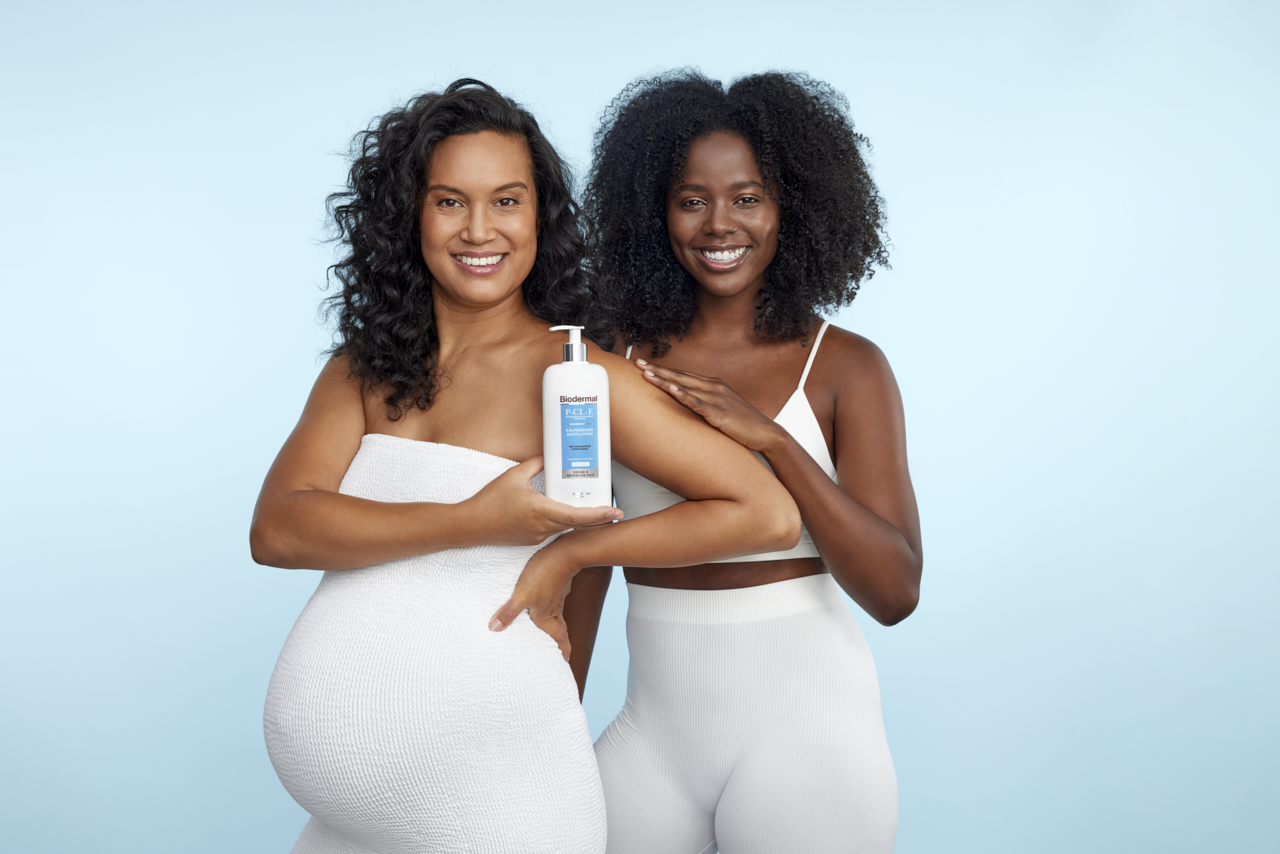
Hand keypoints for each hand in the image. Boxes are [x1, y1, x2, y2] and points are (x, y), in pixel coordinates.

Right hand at [459, 456, 620, 546]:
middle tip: (615, 512)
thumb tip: (548, 456)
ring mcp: (538, 536)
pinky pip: (555, 531)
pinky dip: (566, 523)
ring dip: (582, 521)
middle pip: (578, 525)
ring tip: (597, 511)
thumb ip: (535, 464)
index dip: (599, 515)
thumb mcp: (514, 475)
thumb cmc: (490, 501)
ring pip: (567, 528)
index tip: (614, 512)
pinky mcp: (532, 540)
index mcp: (541, 511)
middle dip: (598, 519)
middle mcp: (543, 527)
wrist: (471, 526)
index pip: (577, 516)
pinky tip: (569, 514)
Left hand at [488, 539, 578, 659]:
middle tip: (555, 655)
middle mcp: (554, 610)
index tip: (562, 665)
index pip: (560, 642)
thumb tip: (494, 629)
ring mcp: (556, 597)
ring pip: (557, 618)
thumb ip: (508, 612)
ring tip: (545, 634)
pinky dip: (549, 610)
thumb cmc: (545, 574)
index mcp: (548, 617)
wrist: (565, 551)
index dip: (563, 654)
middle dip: (558, 645)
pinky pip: (553, 603)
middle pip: (560, 633)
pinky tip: (542, 605)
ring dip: (553, 628)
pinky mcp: (555, 584)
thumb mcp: (522, 594)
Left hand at [636, 359, 781, 451]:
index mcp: (713, 385)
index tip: (646, 365)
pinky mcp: (719, 413)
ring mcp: (716, 398)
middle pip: (680, 376)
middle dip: (658, 370)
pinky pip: (698, 403)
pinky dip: (684, 395)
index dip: (664, 370)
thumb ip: (705, 404)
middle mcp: (714, 387)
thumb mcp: (722, 409)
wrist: (766, 433)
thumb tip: (688, 406)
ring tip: (647, 375)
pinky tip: (672, 390)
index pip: (683, 375)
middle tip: (638, 364)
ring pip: (685, 387)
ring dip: (665, 380)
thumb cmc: (743, 424)